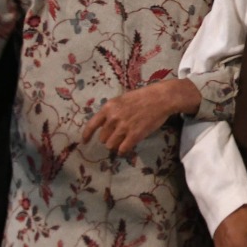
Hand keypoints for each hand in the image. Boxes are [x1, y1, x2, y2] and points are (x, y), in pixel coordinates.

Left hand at [81, 79, 199, 155]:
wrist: (162, 98)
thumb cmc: (143, 96)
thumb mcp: (123, 99)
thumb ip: (112, 110)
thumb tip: (105, 123)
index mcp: (109, 107)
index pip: (92, 125)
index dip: (87, 135)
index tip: (84, 142)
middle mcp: (113, 118)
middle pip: (103, 138)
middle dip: (109, 138)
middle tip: (117, 135)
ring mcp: (124, 127)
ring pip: (111, 145)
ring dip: (116, 144)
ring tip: (124, 140)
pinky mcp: (134, 135)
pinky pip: (122, 149)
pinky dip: (123, 150)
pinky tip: (127, 146)